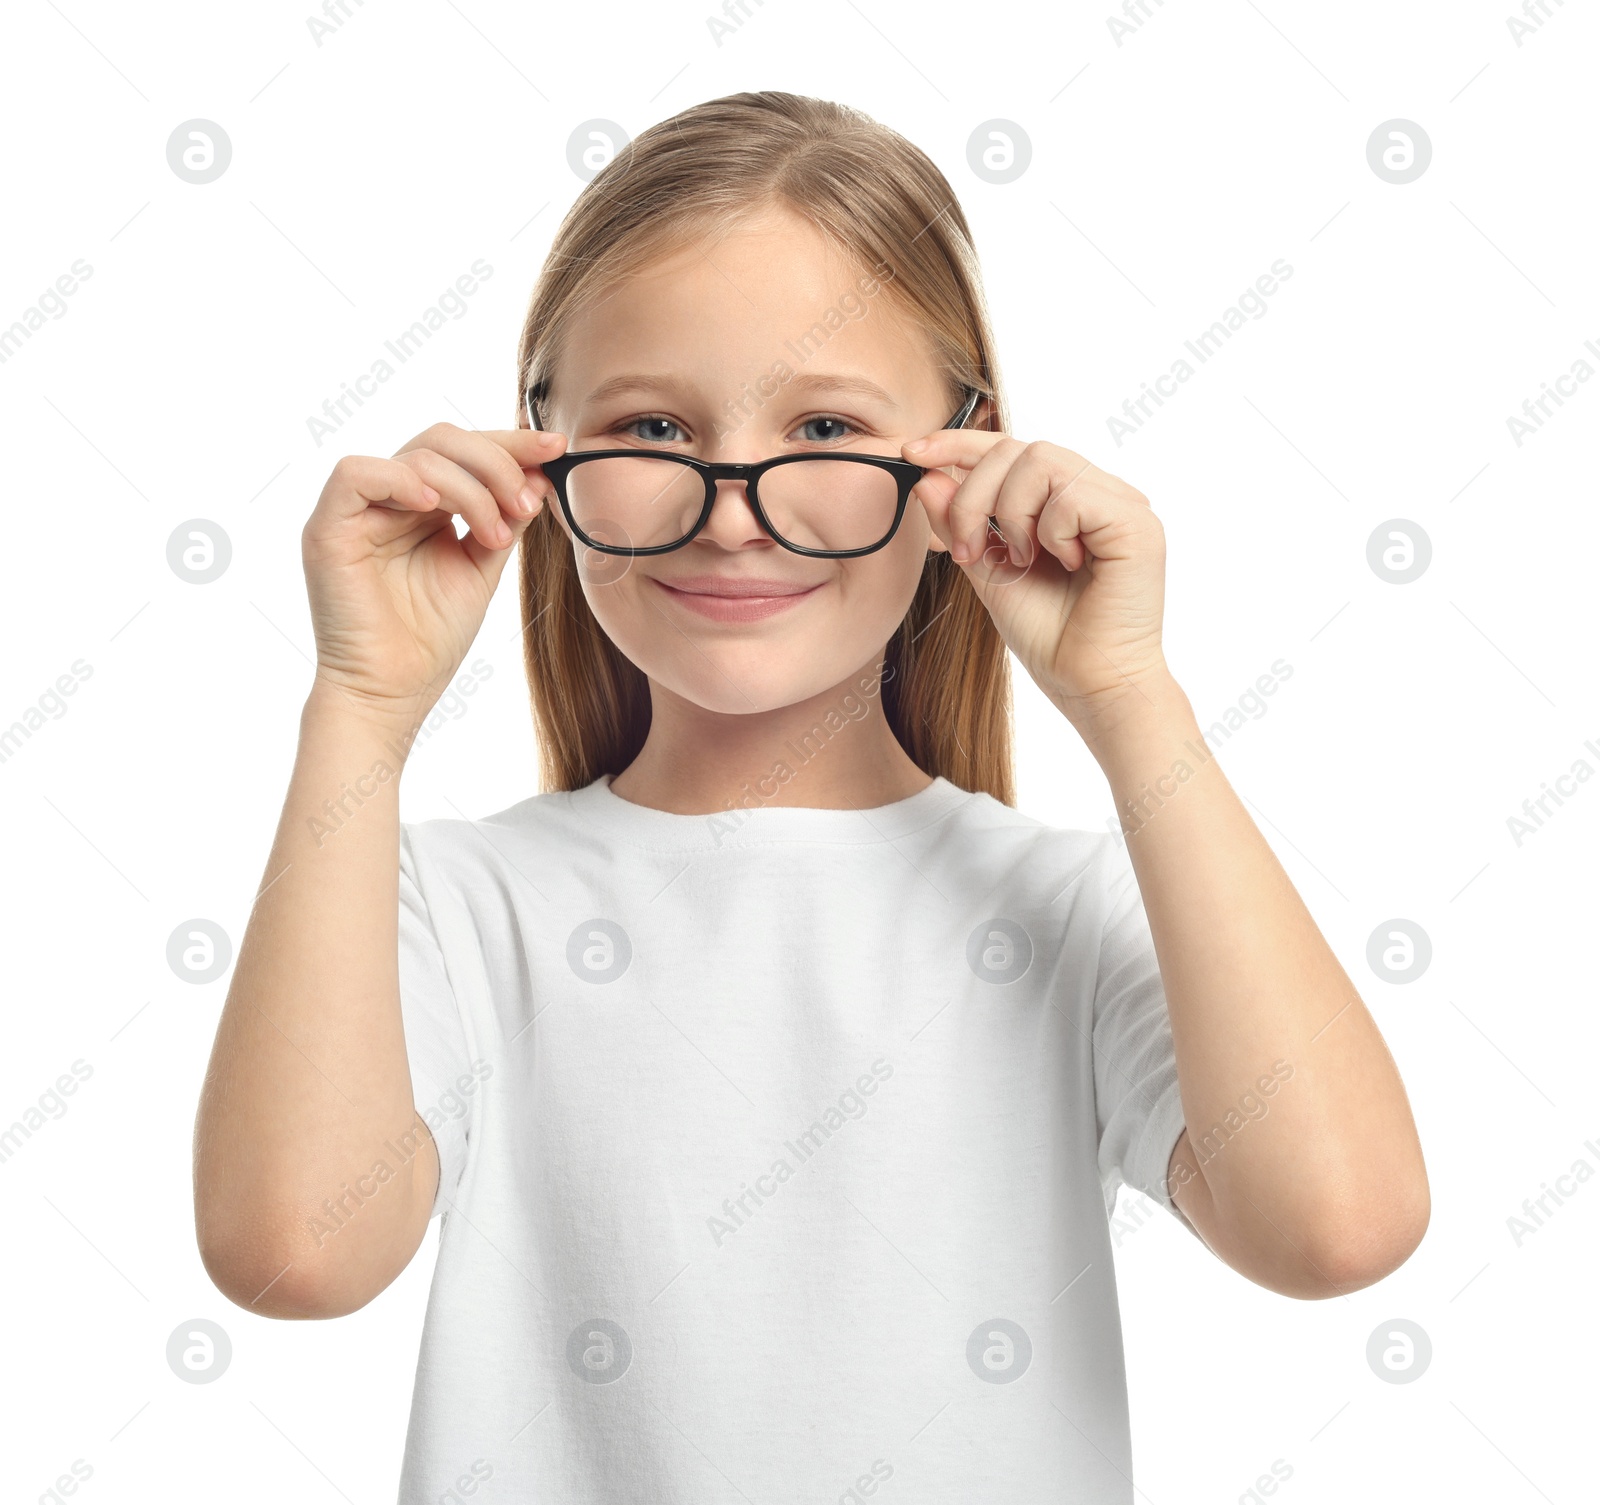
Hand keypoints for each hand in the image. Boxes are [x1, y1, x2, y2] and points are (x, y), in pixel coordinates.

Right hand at [301, 422, 565, 720]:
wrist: (393, 692)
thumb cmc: (430, 640)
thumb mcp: (481, 570)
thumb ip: (505, 521)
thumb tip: (539, 476)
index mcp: (422, 506)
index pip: (464, 452)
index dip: (511, 444)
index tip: (557, 449)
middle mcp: (388, 500)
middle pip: (441, 440)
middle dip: (497, 462)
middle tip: (527, 503)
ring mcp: (356, 512)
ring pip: (415, 456)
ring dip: (470, 488)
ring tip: (496, 535)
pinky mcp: (328, 528)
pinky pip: (356, 474)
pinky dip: (403, 480)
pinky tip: (436, 508)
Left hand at [903, 428, 1170, 727]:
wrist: (1089, 685)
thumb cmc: (1051, 637)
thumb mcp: (989, 572)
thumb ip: (961, 524)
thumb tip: (926, 476)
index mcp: (1068, 500)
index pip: (1012, 450)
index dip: (958, 444)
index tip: (912, 453)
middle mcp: (1099, 493)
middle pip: (1018, 448)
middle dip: (974, 496)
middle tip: (968, 550)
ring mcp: (1122, 503)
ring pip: (1041, 459)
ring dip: (1011, 513)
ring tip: (1023, 559)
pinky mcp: (1137, 523)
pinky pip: (1071, 493)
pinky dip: (1050, 530)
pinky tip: (1065, 563)